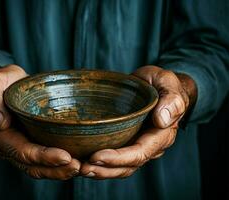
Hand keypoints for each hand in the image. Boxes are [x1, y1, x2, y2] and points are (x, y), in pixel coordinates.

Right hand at [0, 64, 79, 179]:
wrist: (2, 87)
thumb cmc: (0, 83)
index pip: (22, 151)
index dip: (43, 157)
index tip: (65, 157)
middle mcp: (7, 148)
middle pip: (33, 166)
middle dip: (56, 169)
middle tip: (79, 167)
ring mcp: (19, 149)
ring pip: (39, 168)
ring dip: (60, 172)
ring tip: (82, 168)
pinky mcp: (30, 146)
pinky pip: (44, 162)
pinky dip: (60, 166)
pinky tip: (77, 163)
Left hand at [80, 66, 196, 178]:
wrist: (156, 85)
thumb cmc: (161, 83)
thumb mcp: (167, 82)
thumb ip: (172, 100)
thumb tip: (162, 120)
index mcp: (160, 135)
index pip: (139, 153)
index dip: (118, 158)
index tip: (96, 156)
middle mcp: (149, 146)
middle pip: (127, 166)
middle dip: (105, 170)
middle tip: (83, 168)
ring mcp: (136, 146)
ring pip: (120, 168)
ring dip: (100, 171)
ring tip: (81, 169)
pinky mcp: (126, 143)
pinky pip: (114, 159)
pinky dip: (99, 164)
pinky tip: (83, 162)